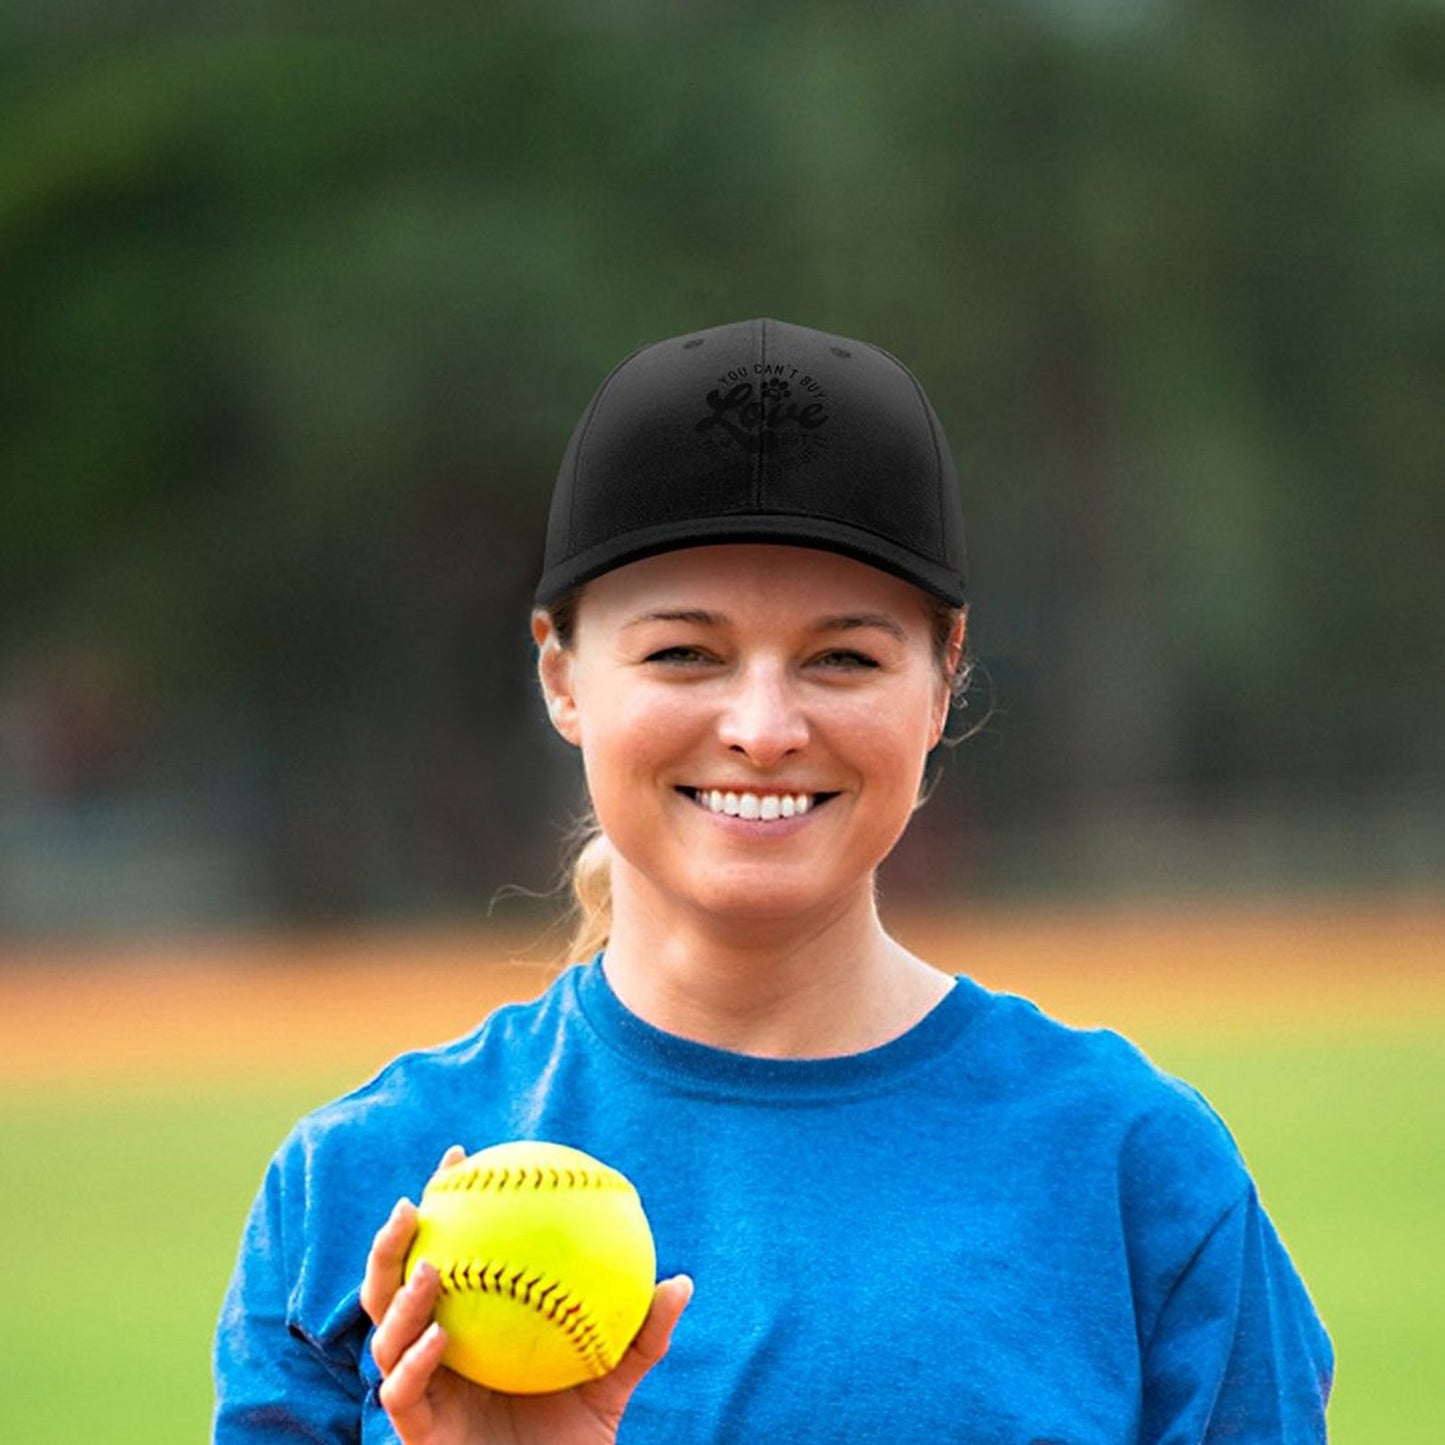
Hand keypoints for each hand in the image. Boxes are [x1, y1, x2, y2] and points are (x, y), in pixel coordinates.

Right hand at [361, 1146, 691, 1444]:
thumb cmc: (575, 1441)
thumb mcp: (611, 1378)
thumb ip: (641, 1335)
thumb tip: (681, 1281)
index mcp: (468, 1325)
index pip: (446, 1253)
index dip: (444, 1203)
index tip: (459, 1155)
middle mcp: (434, 1351)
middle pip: (389, 1289)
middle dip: (390, 1245)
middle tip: (413, 1204)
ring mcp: (422, 1390)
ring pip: (385, 1337)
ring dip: (401, 1299)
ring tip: (432, 1267)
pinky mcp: (418, 1432)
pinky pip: (402, 1392)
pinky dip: (416, 1361)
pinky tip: (440, 1337)